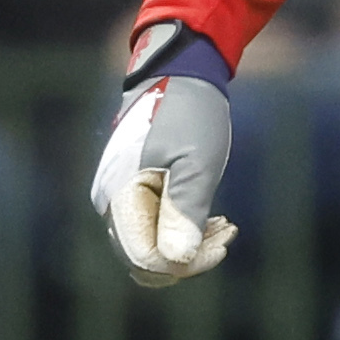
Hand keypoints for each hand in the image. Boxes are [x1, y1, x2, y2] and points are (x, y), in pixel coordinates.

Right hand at [90, 37, 235, 283]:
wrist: (178, 76)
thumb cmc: (190, 114)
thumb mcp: (197, 162)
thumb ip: (185, 211)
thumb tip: (175, 262)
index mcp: (120, 196)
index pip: (147, 259)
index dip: (186, 263)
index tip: (223, 240)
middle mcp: (111, 203)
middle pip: (145, 261)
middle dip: (190, 257)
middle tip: (228, 231)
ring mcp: (118, 199)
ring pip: (149, 248)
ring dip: (189, 247)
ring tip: (225, 225)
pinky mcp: (131, 195)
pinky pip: (151, 231)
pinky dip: (182, 233)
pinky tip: (211, 220)